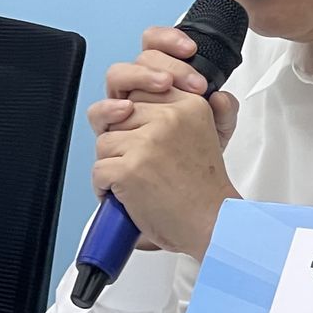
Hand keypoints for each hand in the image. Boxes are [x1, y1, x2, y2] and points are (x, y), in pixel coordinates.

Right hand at [91, 26, 238, 149]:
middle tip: (185, 79)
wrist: (181, 189)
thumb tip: (221, 97)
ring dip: (138, 76)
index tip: (191, 49)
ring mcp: (120, 110)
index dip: (169, 40)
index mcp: (161, 81)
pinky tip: (127, 110)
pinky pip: (98, 114)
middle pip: (139, 58)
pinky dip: (109, 108)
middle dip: (163, 63)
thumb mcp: (218, 133)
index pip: (157, 46)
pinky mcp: (108, 132)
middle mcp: (138, 91)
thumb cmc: (193, 155)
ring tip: (162, 85)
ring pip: (116, 78)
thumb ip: (224, 112)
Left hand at [91, 87, 238, 259]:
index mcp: (189, 105)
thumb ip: (183, 105)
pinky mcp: (130, 167)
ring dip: (114, 166)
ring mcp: (148, 141)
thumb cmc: (205, 187)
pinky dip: (106, 189)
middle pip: (118, 115)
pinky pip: (98, 171)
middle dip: (122, 141)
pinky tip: (128, 196)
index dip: (132, 112)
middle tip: (143, 162)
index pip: (139, 88)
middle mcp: (170, 117)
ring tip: (139, 181)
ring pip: (104, 143)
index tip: (141, 131)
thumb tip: (154, 89)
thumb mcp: (210, 133)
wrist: (213, 223)